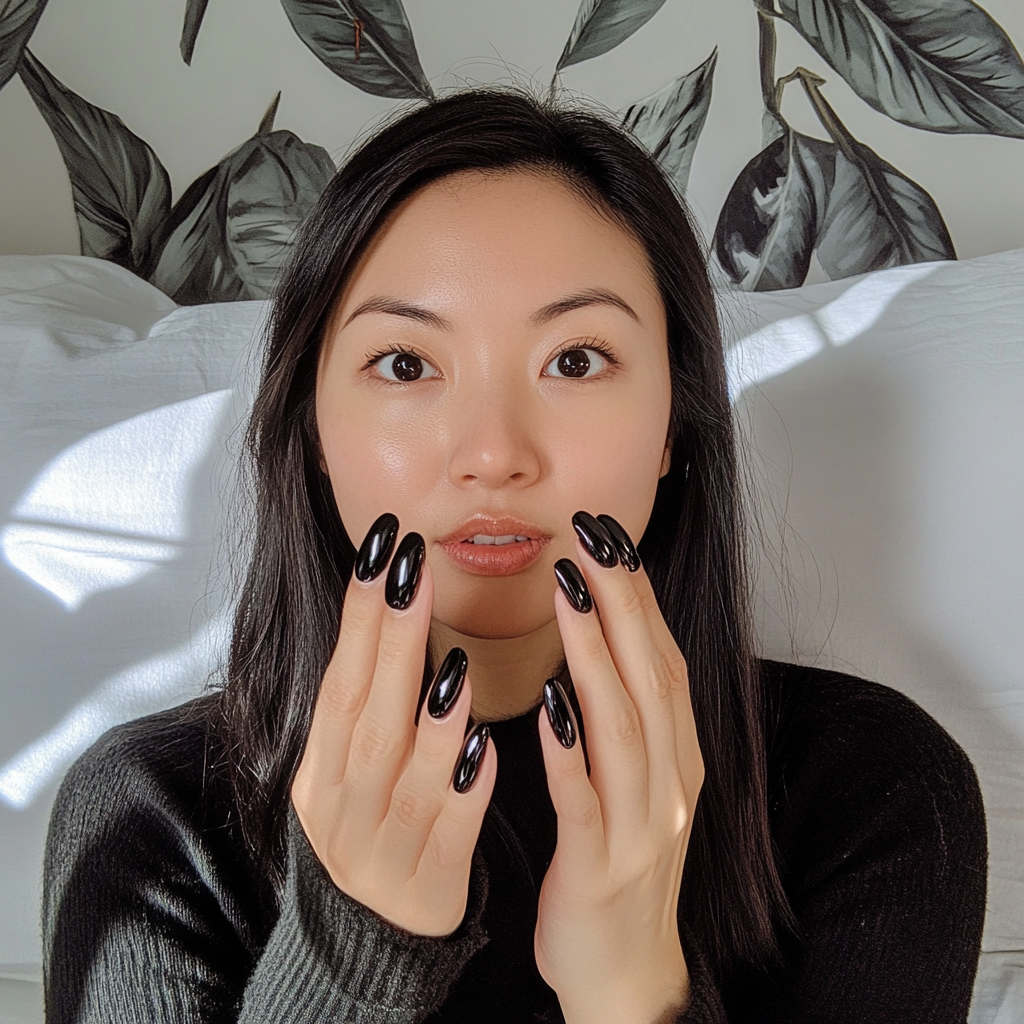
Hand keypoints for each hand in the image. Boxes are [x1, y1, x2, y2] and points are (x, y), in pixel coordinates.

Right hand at [291, 513, 496, 936]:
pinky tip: (485, 752)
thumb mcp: (347, 764)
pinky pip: (448, 834)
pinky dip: (464, 792)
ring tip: (454, 667)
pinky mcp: (428, 883)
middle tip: (414, 573)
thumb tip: (387, 605)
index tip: (383, 549)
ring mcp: (382, 847)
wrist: (368, 936)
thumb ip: (366, 699)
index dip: (358, 615)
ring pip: (405, 778)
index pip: (338, 679)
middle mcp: (342, 805)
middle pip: (367, 717)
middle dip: (390, 642)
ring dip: (431, 720)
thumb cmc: (370, 824)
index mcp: (320, 768)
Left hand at [534, 511, 703, 1023]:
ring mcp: (642, 823)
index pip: (661, 658)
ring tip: (570, 593)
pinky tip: (548, 707)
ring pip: (622, 724)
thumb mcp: (638, 781)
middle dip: (622, 601)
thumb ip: (625, 715)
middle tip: (592, 539)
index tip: (607, 537)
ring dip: (596, 654)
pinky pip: (584, 800)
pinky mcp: (602, 864)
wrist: (625, 970)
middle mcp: (670, 780)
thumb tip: (601, 637)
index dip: (638, 595)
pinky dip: (570, 749)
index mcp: (677, 755)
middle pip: (650, 676)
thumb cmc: (620, 861)